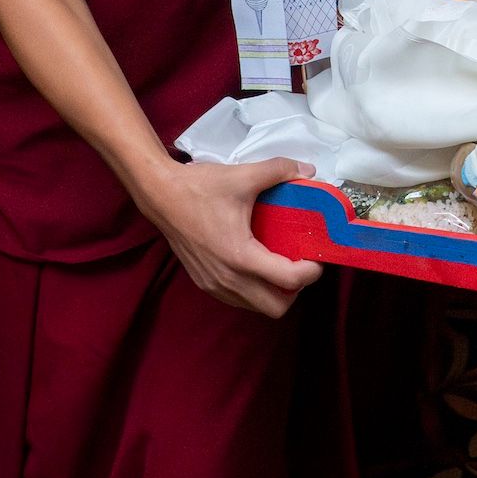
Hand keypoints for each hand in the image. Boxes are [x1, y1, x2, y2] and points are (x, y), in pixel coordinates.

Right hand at [137, 158, 322, 318]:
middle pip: (276, 307)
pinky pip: (239, 300)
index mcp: (240, 256)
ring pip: (256, 306)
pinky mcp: (205, 283)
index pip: (288, 280)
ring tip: (280, 264)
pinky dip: (254, 291)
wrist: (160, 196)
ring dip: (274, 292)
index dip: (310, 271)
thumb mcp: (242, 175)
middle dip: (295, 290)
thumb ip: (279, 170)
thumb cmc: (199, 188)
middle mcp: (228, 278)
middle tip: (300, 264)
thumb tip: (308, 171)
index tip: (316, 257)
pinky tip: (257, 266)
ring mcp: (214, 284)